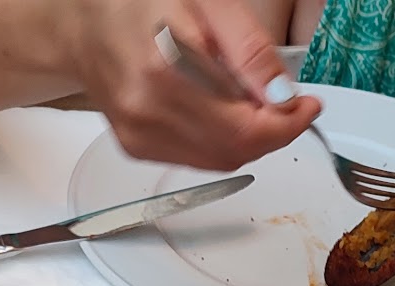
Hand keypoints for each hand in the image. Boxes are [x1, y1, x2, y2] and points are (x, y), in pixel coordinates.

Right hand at [67, 0, 318, 170]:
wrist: (86, 23)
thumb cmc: (142, 4)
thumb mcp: (209, 4)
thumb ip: (248, 50)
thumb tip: (282, 97)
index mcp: (165, 70)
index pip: (244, 127)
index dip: (287, 124)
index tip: (308, 106)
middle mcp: (147, 110)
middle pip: (235, 150)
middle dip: (274, 132)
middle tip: (289, 105)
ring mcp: (138, 134)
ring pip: (220, 160)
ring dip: (250, 139)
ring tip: (253, 103)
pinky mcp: (135, 146)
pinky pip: (197, 159)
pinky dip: (221, 142)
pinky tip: (219, 111)